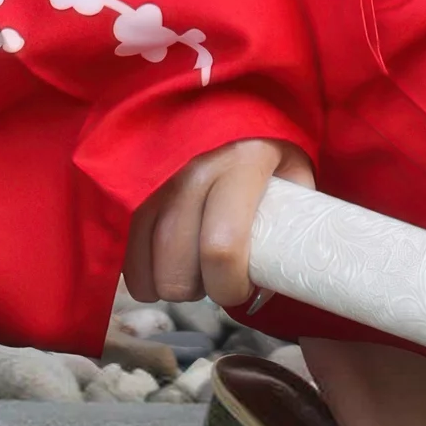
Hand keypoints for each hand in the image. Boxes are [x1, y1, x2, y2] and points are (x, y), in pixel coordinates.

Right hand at [123, 136, 313, 312]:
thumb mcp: (296, 187)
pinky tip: (170, 274)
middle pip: (177, 265)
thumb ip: (290, 228)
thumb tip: (274, 281)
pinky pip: (130, 260)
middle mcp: (196, 170)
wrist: (239, 134)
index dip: (230, 285)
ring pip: (149, 265)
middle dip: (201, 291)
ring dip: (173, 286)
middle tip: (220, 281)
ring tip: (198, 274)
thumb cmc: (274, 174)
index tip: (245, 288)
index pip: (221, 246)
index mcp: (244, 164)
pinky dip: (146, 282)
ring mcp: (162, 184)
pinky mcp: (139, 201)